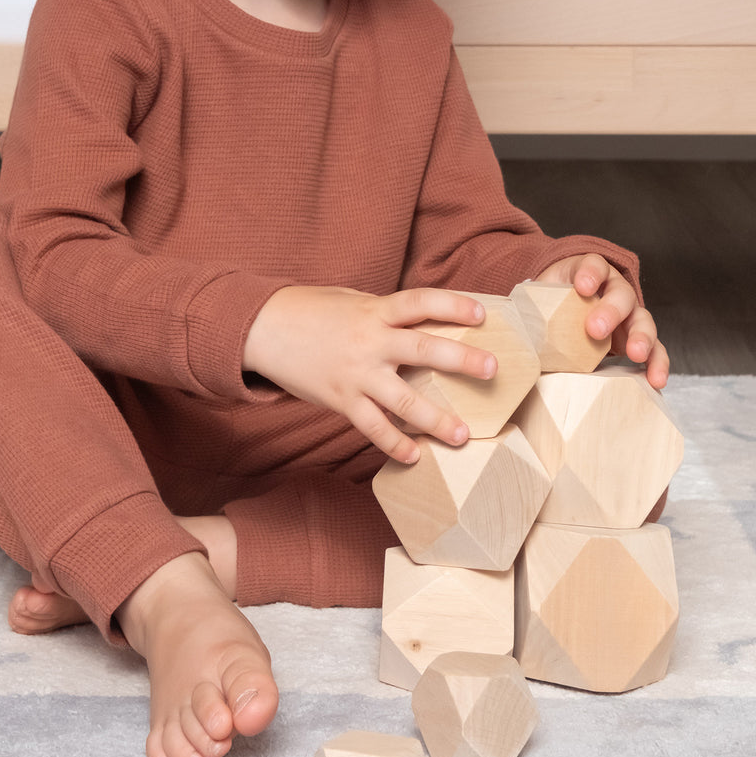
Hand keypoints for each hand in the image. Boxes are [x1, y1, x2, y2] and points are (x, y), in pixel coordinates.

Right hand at [242, 284, 496, 462]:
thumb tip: (424, 322)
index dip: (452, 304)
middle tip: (492, 369)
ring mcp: (356, 373)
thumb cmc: (311, 311)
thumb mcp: (352, 300)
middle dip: (460, 359)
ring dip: (434, 419)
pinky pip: (372, 426)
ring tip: (461, 435)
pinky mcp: (341, 399)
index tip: (482, 311)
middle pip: (422, 348)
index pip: (420, 302)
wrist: (263, 328)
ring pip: (402, 399)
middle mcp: (369, 341)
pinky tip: (414, 456)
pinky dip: (393, 443)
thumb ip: (386, 314)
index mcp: (375, 310)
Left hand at [535, 253, 669, 388]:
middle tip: (595, 330)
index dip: (589, 273)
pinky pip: (654, 350)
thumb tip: (509, 330)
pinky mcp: (636, 339)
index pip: (593, 265)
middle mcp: (614, 290)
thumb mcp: (538, 300)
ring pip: (643, 321)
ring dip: (642, 337)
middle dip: (610, 311)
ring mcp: (629, 315)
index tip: (582, 286)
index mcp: (588, 273)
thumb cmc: (548, 304)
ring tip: (637, 355)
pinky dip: (657, 364)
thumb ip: (531, 309)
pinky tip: (655, 380)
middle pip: (620, 294)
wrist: (561, 312)